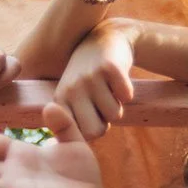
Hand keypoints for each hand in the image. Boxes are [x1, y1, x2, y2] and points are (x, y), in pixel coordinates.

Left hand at [54, 20, 135, 139]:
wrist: (106, 38)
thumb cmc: (89, 76)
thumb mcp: (72, 96)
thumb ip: (71, 121)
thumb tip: (77, 149)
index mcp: (60, 100)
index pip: (81, 136)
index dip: (93, 130)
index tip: (92, 115)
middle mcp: (72, 88)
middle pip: (97, 131)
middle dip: (106, 123)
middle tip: (103, 105)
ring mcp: (90, 77)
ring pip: (115, 114)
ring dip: (118, 105)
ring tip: (109, 89)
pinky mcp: (109, 67)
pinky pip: (126, 96)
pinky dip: (127, 92)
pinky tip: (118, 79)